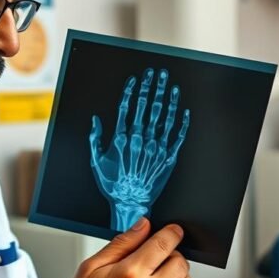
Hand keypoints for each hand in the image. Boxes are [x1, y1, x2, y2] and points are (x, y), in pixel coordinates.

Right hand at [30, 218, 191, 277]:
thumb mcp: (91, 268)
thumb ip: (122, 244)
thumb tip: (143, 226)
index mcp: (130, 274)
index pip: (165, 244)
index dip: (172, 232)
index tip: (173, 230)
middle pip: (181, 263)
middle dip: (173, 254)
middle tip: (158, 256)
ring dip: (176, 275)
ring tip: (156, 277)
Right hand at [89, 68, 189, 230]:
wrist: (131, 204)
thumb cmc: (114, 185)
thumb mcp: (96, 162)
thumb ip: (95, 139)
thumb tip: (95, 121)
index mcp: (122, 138)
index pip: (128, 107)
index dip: (133, 91)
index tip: (138, 79)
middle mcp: (140, 139)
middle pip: (148, 107)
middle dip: (153, 87)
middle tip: (157, 73)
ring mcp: (156, 147)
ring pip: (164, 117)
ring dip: (168, 99)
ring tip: (170, 84)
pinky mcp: (168, 157)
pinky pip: (177, 136)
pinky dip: (181, 122)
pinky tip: (183, 109)